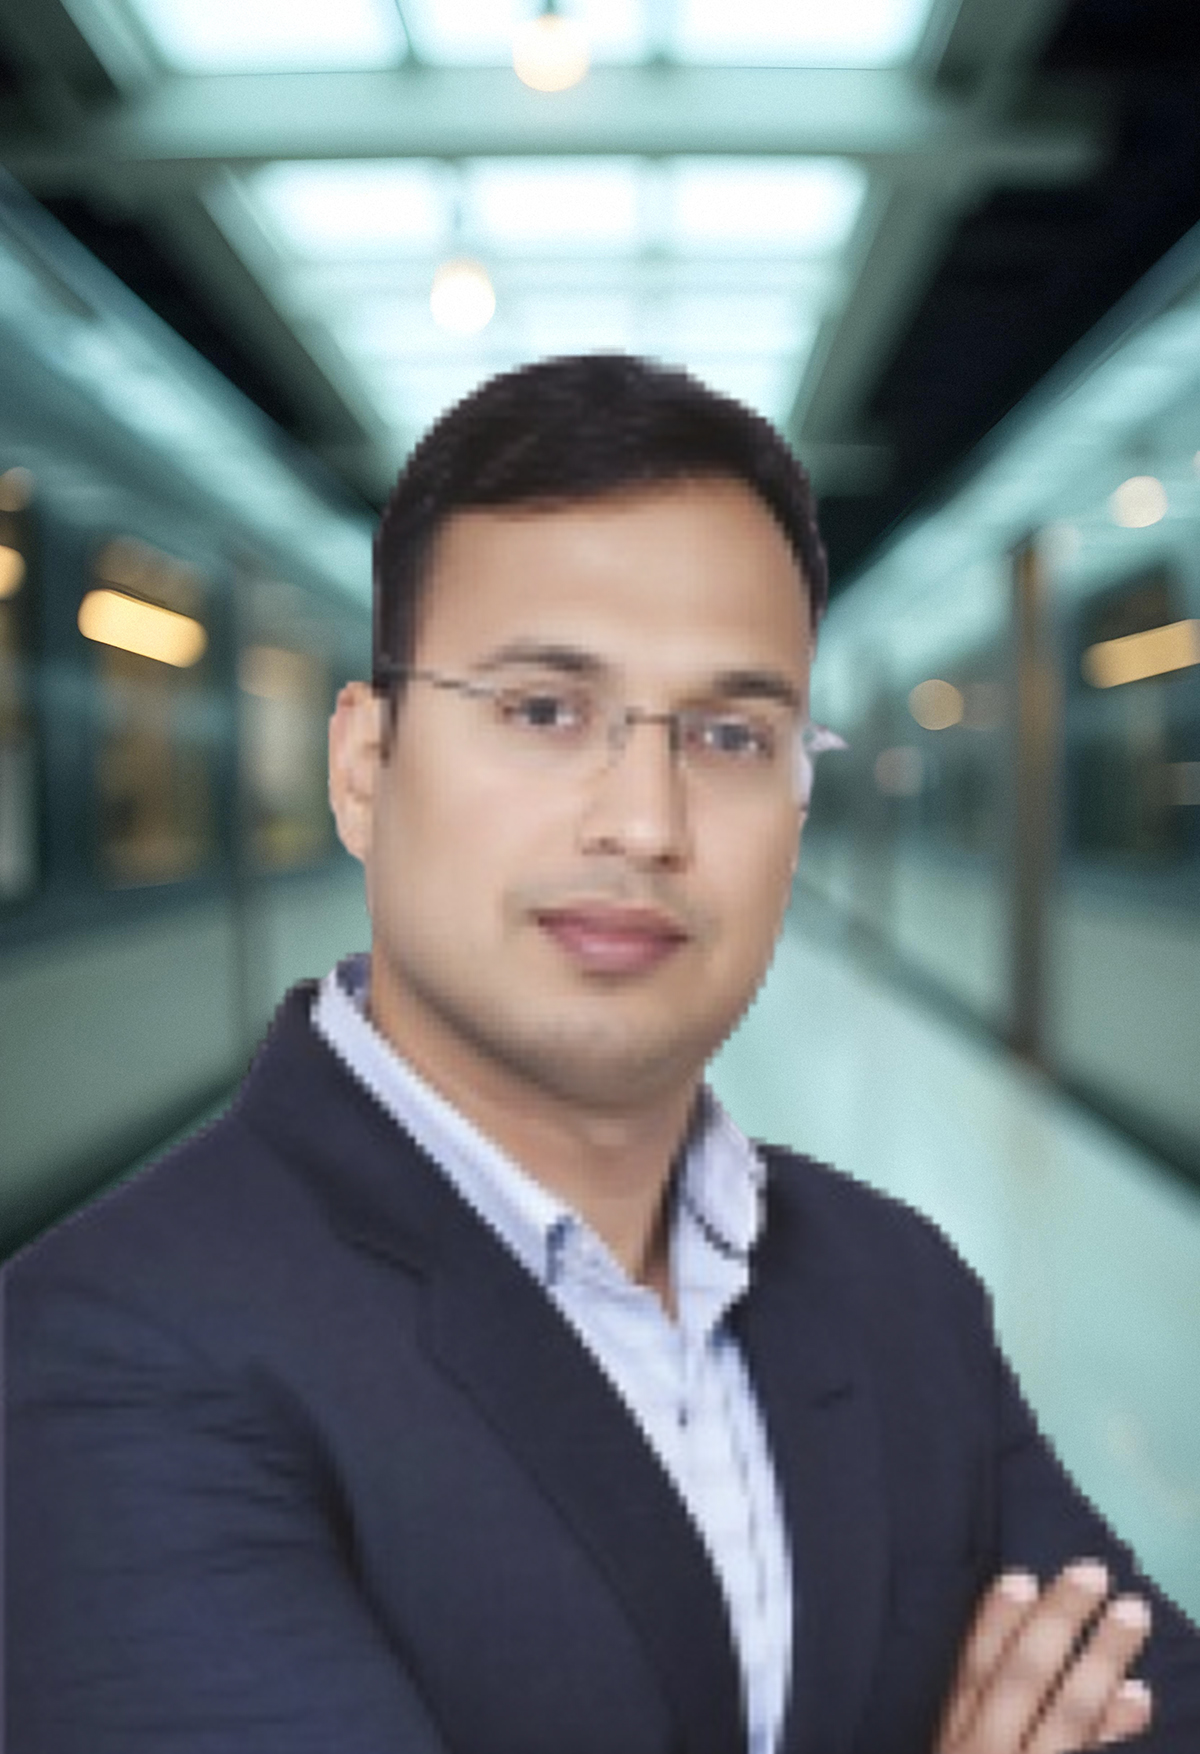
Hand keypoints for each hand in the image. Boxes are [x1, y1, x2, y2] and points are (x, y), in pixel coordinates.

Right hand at [936, 1561, 1152, 1751]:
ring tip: (1132, 1611)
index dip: (994, 1622)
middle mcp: (985, 1752)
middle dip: (1056, 1623)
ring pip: (1068, 1714)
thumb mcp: (948, 1750)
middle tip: (1092, 1571)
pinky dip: (1114, 1725)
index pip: (970, 1673)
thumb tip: (985, 1655)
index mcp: (949, 1740)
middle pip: (1021, 1680)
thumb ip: (964, 1715)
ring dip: (1102, 1659)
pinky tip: (1138, 1692)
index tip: (1021, 1575)